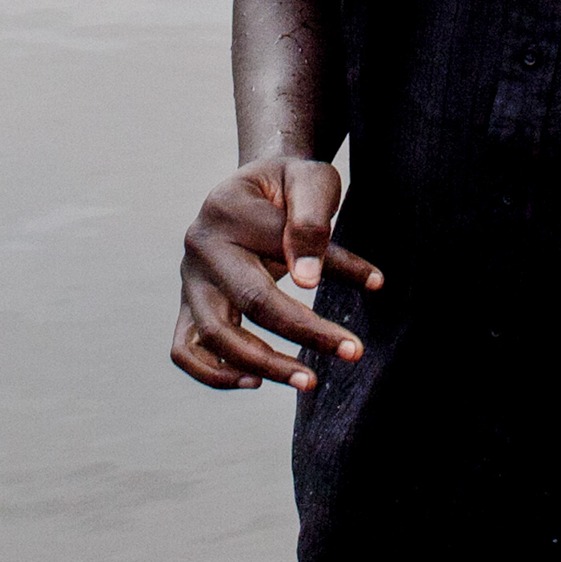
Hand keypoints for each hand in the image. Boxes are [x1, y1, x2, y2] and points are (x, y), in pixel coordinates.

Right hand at [172, 157, 383, 391]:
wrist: (250, 187)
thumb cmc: (288, 184)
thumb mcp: (309, 179)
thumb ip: (311, 222)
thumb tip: (308, 281)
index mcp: (227, 210)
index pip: (284, 249)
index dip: (332, 268)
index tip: (375, 281)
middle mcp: (200, 247)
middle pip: (249, 301)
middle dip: (304, 333)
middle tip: (354, 352)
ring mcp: (189, 279)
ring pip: (214, 335)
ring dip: (263, 365)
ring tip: (308, 381)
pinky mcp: (187, 305)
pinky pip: (185, 350)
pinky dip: (214, 374)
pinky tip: (256, 382)